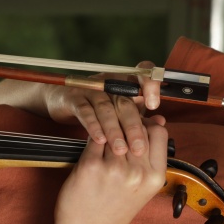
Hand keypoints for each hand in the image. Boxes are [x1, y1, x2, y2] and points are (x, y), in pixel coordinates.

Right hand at [44, 62, 162, 154]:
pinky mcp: (73, 97)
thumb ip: (141, 117)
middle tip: (139, 148)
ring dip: (114, 130)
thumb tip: (161, 122)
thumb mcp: (121, 113)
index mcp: (126, 82)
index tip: (154, 105)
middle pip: (125, 101)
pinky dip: (93, 125)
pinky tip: (100, 140)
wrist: (62, 101)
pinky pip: (85, 111)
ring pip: (106, 108)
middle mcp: (110, 81)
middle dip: (133, 126)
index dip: (151, 84)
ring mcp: (91, 88)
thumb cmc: (98, 108)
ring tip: (120, 150)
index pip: (143, 73)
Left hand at [53, 111, 167, 223]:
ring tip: (103, 137)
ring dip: (107, 128)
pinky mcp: (90, 166)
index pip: (159, 133)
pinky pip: (93, 137)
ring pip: (113, 129)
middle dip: (125, 123)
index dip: (147, 125)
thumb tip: (159, 121)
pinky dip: (92, 136)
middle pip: (136, 127)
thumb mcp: (143, 188)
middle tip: (116, 128)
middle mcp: (137, 172)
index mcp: (155, 177)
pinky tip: (90, 145)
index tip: (136, 128)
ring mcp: (114, 169)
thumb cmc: (114, 211)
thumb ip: (150, 157)